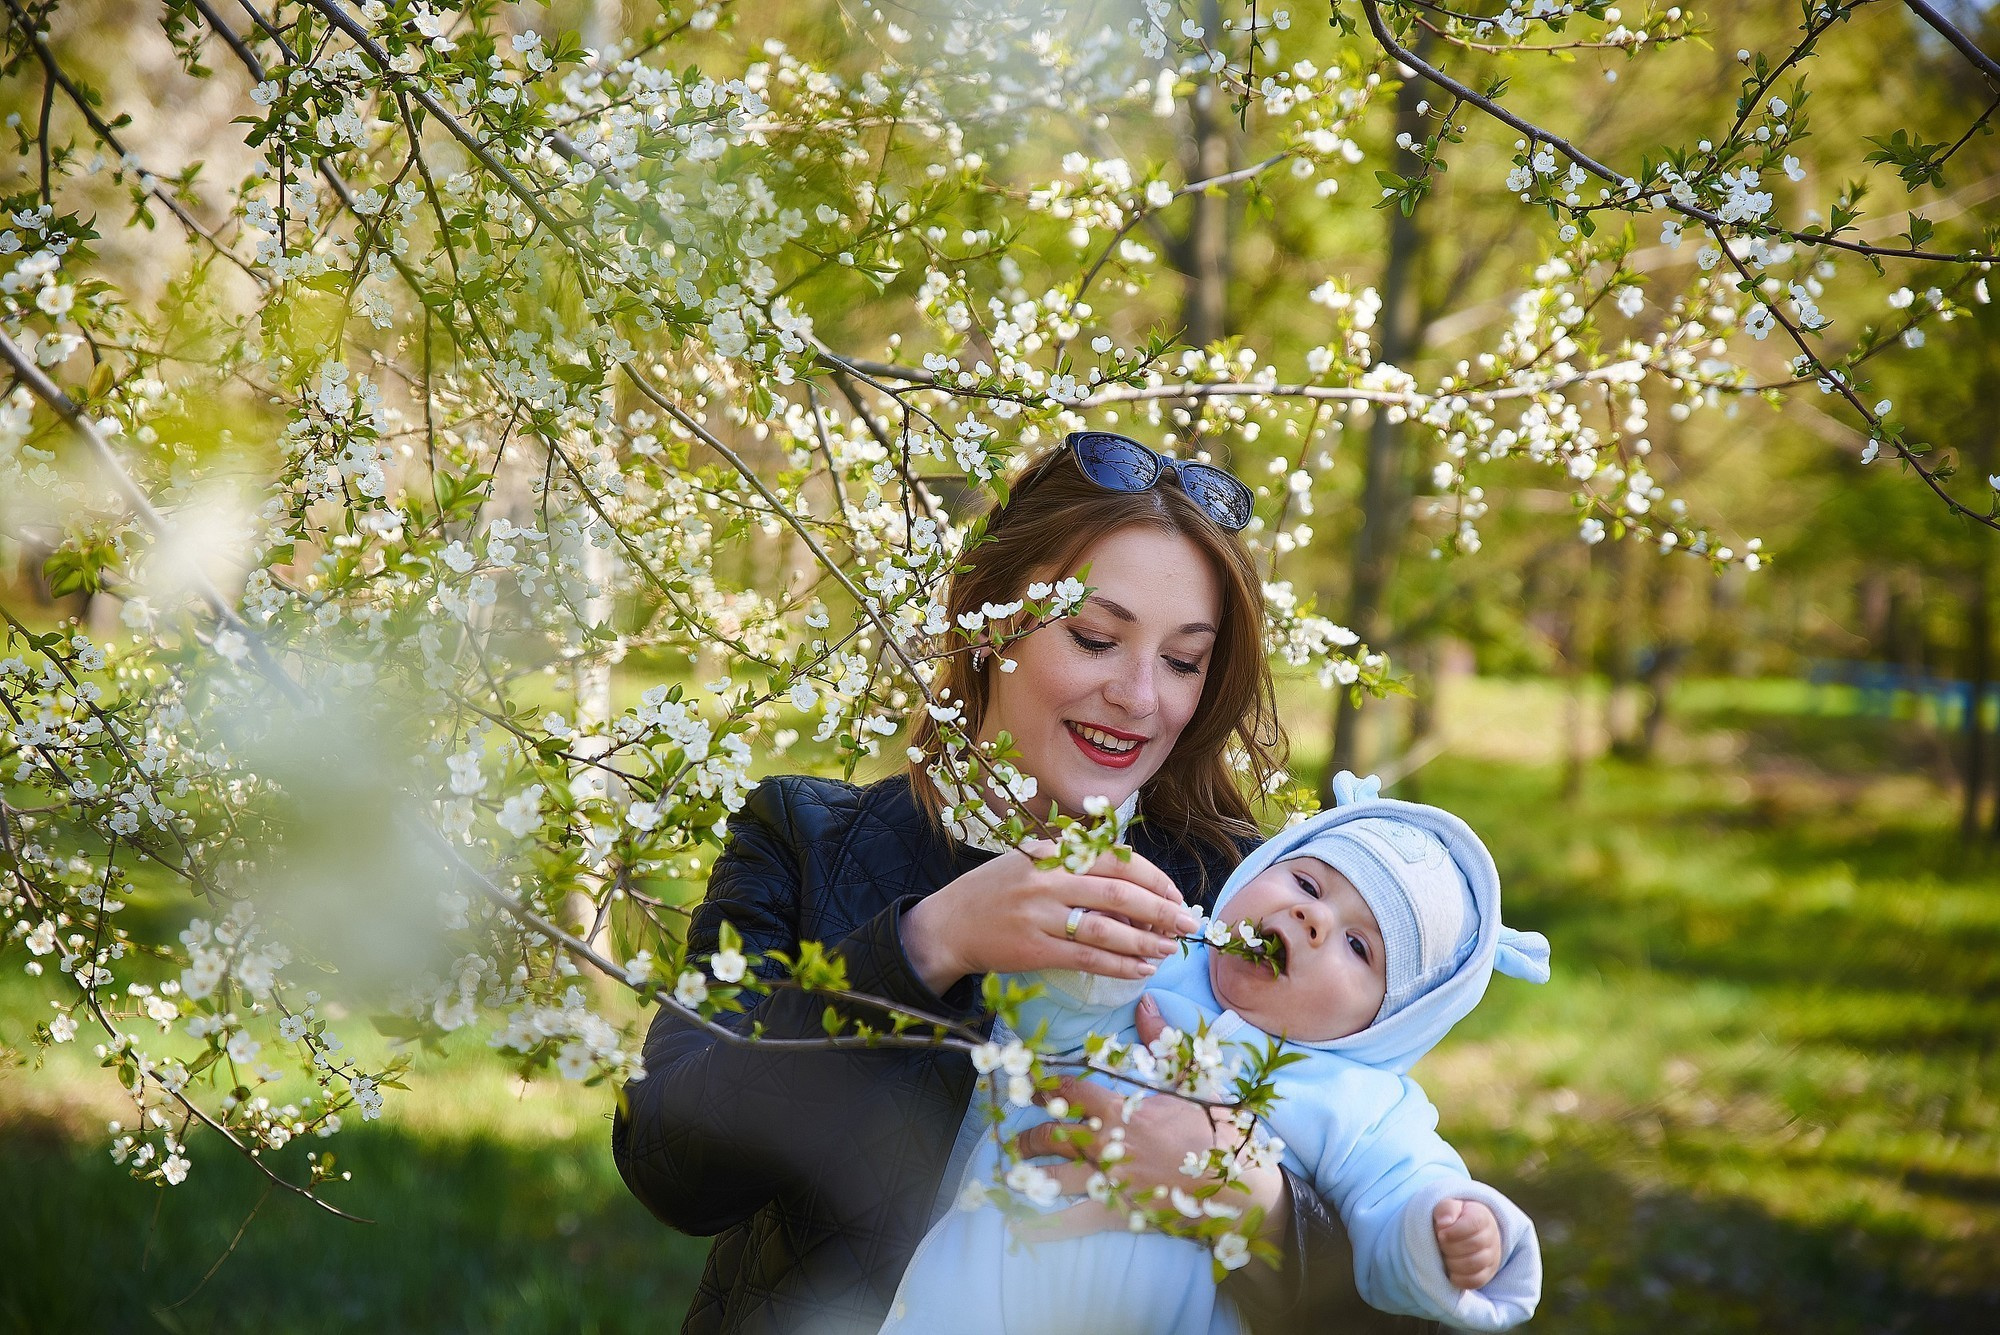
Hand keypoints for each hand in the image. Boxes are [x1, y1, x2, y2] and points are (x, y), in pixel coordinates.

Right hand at [901, 842, 1196, 994]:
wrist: (949, 924)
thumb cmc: (999, 890)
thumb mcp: (1034, 860)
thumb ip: (1077, 863)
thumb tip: (1136, 886)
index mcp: (1053, 852)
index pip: (1116, 859)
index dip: (1153, 878)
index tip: (1175, 894)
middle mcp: (1048, 880)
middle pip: (1118, 894)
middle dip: (1161, 910)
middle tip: (1189, 924)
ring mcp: (1040, 916)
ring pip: (1106, 930)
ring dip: (1145, 942)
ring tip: (1170, 951)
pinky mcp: (1034, 950)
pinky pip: (1087, 959)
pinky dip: (1119, 966)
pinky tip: (1141, 970)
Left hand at [1008, 995, 1287, 1241]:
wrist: (1238, 1184)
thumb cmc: (1216, 1129)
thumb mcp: (1191, 1078)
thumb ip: (1161, 1040)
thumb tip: (1146, 1002)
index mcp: (1121, 1110)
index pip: (1070, 1091)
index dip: (1045, 1087)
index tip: (1030, 1086)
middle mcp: (1107, 1144)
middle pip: (1053, 1134)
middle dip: (1030, 1134)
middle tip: (1015, 1136)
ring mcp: (1109, 1180)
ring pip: (1053, 1176)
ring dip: (1028, 1174)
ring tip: (1012, 1174)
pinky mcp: (1115, 1212)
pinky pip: (1071, 1222)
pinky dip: (1043, 1226)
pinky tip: (1021, 1228)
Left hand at [1433, 1198, 1501, 1289]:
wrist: (1464, 1233)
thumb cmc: (1453, 1218)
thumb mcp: (1447, 1207)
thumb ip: (1446, 1209)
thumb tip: (1444, 1223)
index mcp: (1482, 1217)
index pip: (1474, 1224)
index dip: (1454, 1231)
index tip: (1440, 1234)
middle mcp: (1491, 1237)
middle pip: (1474, 1245)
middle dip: (1450, 1246)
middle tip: (1440, 1244)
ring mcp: (1492, 1257)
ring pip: (1475, 1264)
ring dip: (1452, 1262)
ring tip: (1444, 1256)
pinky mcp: (1487, 1274)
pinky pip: (1475, 1281)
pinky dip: (1459, 1278)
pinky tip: (1450, 1270)